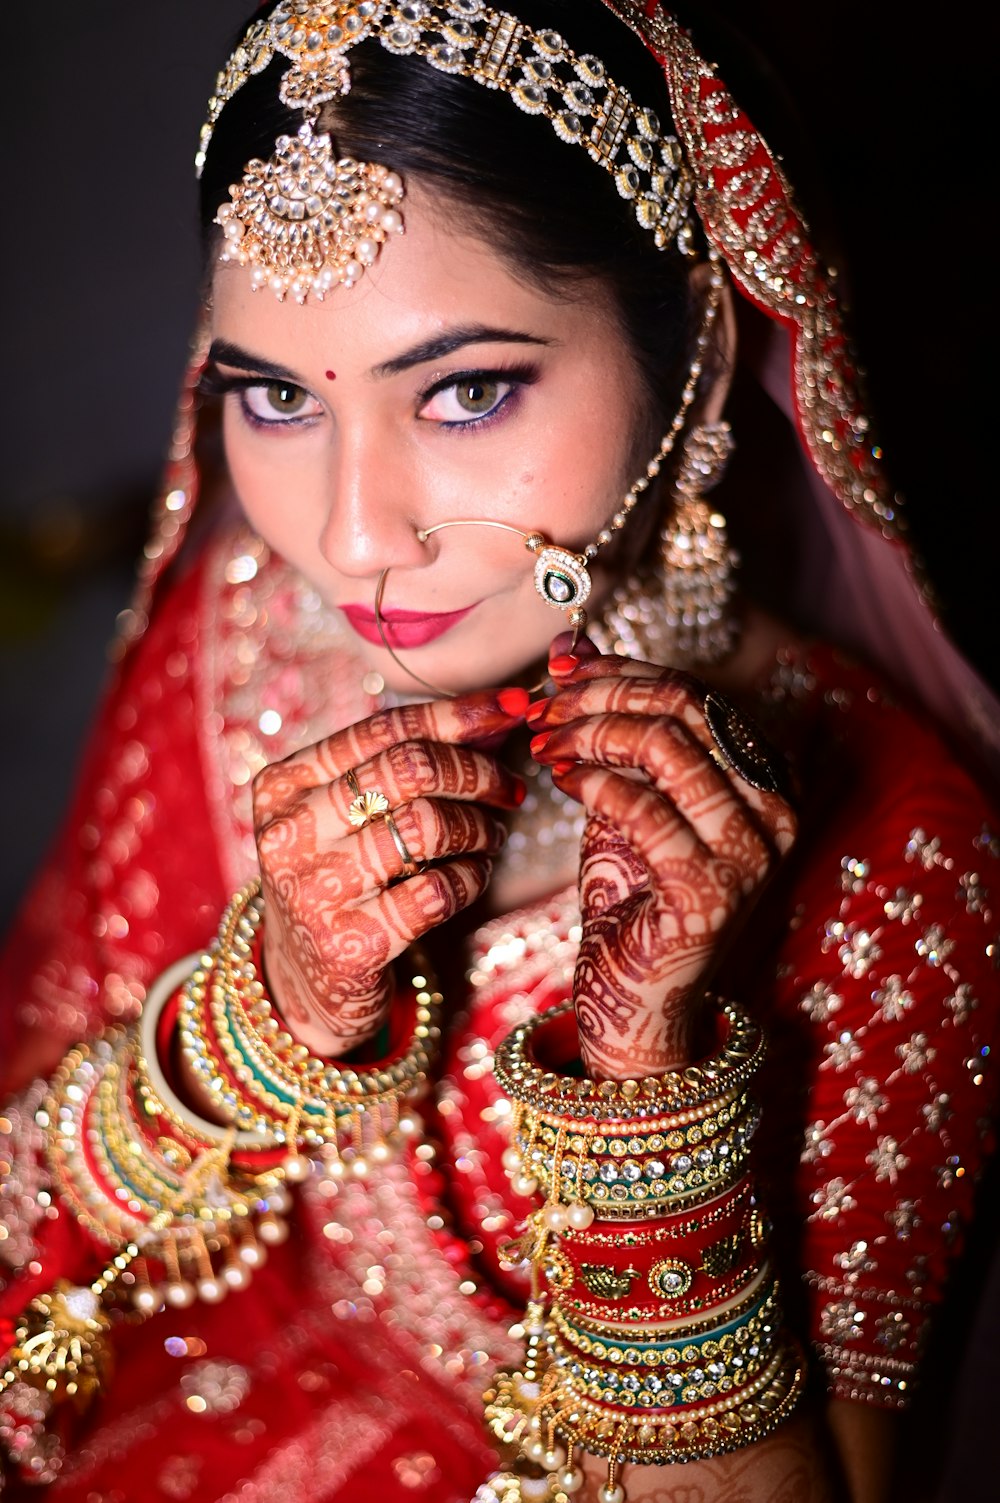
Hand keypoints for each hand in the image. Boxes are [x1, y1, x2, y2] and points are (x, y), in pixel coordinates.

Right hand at [252, 689, 527, 1054]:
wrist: (307, 984)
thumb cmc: (344, 879)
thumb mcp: (352, 816)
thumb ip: (410, 763)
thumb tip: (500, 711)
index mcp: (283, 785)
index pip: (384, 731)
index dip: (458, 714)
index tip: (515, 706)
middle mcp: (288, 832)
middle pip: (409, 769)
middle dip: (477, 772)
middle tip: (509, 790)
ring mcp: (312, 890)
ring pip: (428, 826)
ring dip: (479, 829)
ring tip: (489, 837)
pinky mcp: (348, 944)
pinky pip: (438, 890)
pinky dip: (471, 878)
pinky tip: (471, 876)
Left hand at [528, 639, 794, 1079]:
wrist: (639, 995)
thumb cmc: (633, 892)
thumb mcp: (624, 793)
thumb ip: (611, 723)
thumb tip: (570, 644)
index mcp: (767, 778)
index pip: (695, 692)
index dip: (622, 670)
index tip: (560, 667)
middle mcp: (776, 809)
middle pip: (684, 707)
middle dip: (602, 695)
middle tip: (543, 704)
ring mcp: (752, 851)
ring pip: (667, 744)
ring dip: (591, 730)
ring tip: (545, 740)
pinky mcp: (712, 887)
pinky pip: (642, 804)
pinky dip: (590, 779)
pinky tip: (559, 778)